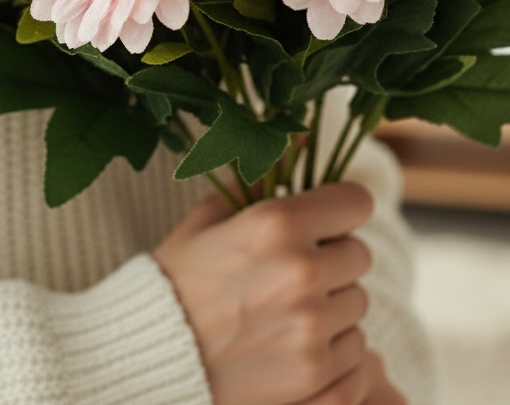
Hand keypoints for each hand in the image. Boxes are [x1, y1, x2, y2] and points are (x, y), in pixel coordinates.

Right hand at [153, 182, 375, 404]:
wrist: (150, 356)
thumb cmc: (182, 277)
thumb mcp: (213, 214)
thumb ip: (263, 174)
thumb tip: (304, 137)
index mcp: (277, 223)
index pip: (358, 202)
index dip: (341, 209)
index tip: (326, 221)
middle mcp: (300, 271)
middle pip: (359, 254)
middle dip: (332, 259)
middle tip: (292, 272)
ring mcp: (310, 327)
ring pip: (358, 304)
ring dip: (333, 305)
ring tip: (286, 310)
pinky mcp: (314, 373)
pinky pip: (355, 351)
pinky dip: (331, 349)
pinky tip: (290, 344)